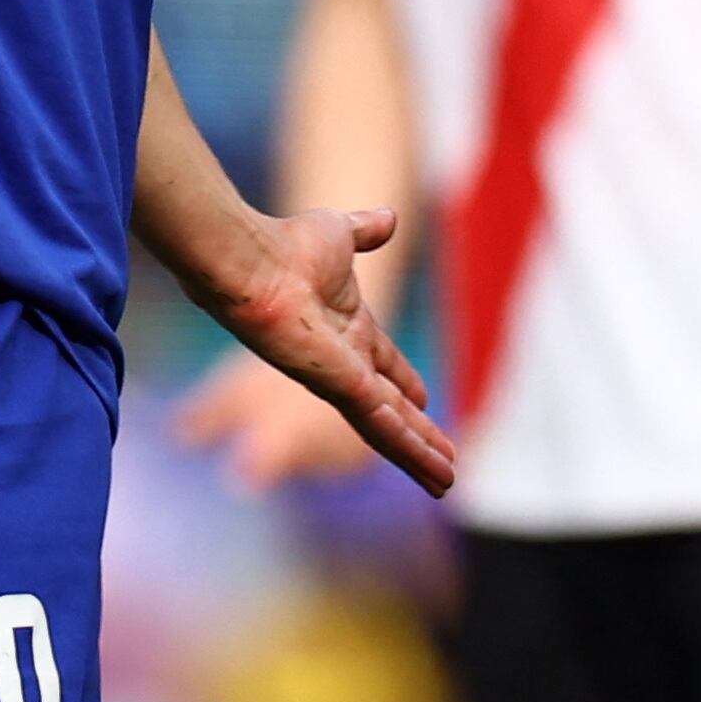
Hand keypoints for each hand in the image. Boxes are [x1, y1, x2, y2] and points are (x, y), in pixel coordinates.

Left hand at [181, 204, 452, 496]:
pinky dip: (408, 446)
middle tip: (445, 465)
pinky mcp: (339, 387)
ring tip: (447, 482)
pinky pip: (381, 423)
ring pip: (388, 428)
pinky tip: (431, 466)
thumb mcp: (340, 235)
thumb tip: (389, 218)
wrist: (253, 260)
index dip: (406, 386)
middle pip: (391, 409)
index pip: (385, 368)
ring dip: (420, 454)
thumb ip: (365, 232)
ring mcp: (340, 380)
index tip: (424, 404)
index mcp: (348, 328)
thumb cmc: (285, 246)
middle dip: (419, 437)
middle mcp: (344, 362)